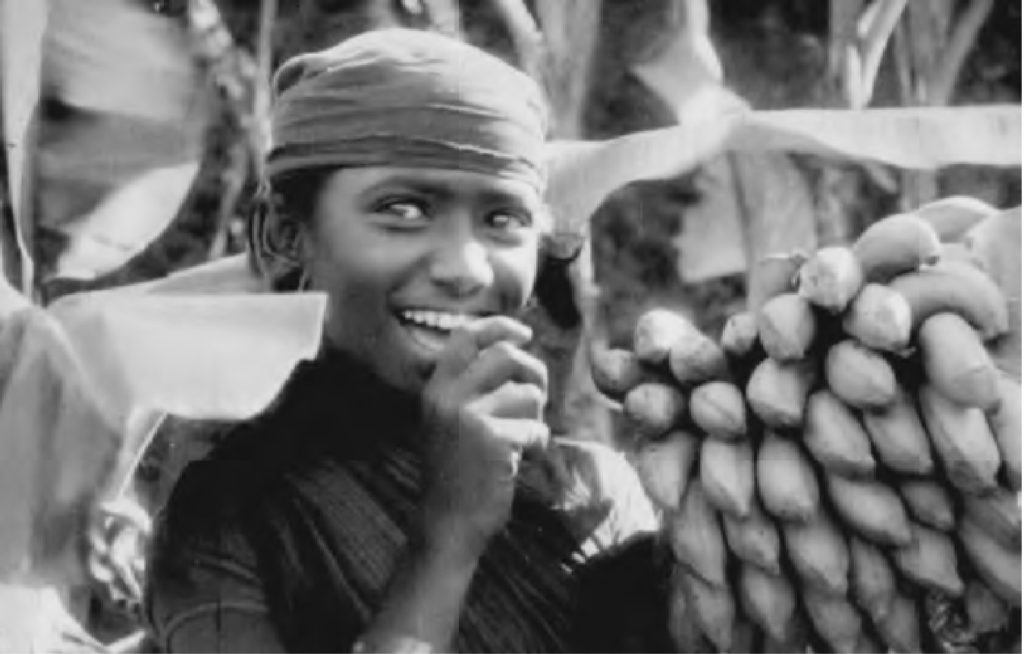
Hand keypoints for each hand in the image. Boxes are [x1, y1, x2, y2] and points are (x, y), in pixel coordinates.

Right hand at [418, 316, 549, 556]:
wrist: (449, 522)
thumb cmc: (461, 472)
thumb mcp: (452, 421)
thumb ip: (473, 387)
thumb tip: (517, 348)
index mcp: (435, 388)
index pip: (466, 336)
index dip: (499, 326)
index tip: (524, 332)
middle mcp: (447, 395)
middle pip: (506, 353)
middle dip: (533, 372)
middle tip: (537, 397)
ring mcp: (468, 415)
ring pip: (528, 392)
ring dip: (535, 417)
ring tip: (520, 439)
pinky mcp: (491, 438)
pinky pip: (535, 427)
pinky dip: (536, 444)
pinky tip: (521, 460)